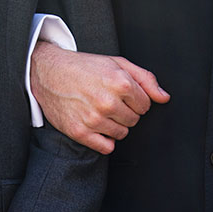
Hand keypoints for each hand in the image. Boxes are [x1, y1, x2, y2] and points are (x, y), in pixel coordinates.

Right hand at [31, 41, 169, 154]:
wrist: (48, 73)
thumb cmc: (84, 67)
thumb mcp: (117, 64)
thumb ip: (145, 79)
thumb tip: (164, 98)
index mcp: (120, 82)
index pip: (146, 105)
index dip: (135, 100)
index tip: (121, 95)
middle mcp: (107, 102)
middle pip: (134, 121)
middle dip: (125, 112)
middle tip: (107, 101)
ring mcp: (93, 119)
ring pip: (122, 134)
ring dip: (114, 125)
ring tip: (99, 111)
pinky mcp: (80, 132)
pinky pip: (106, 147)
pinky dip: (104, 140)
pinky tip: (95, 125)